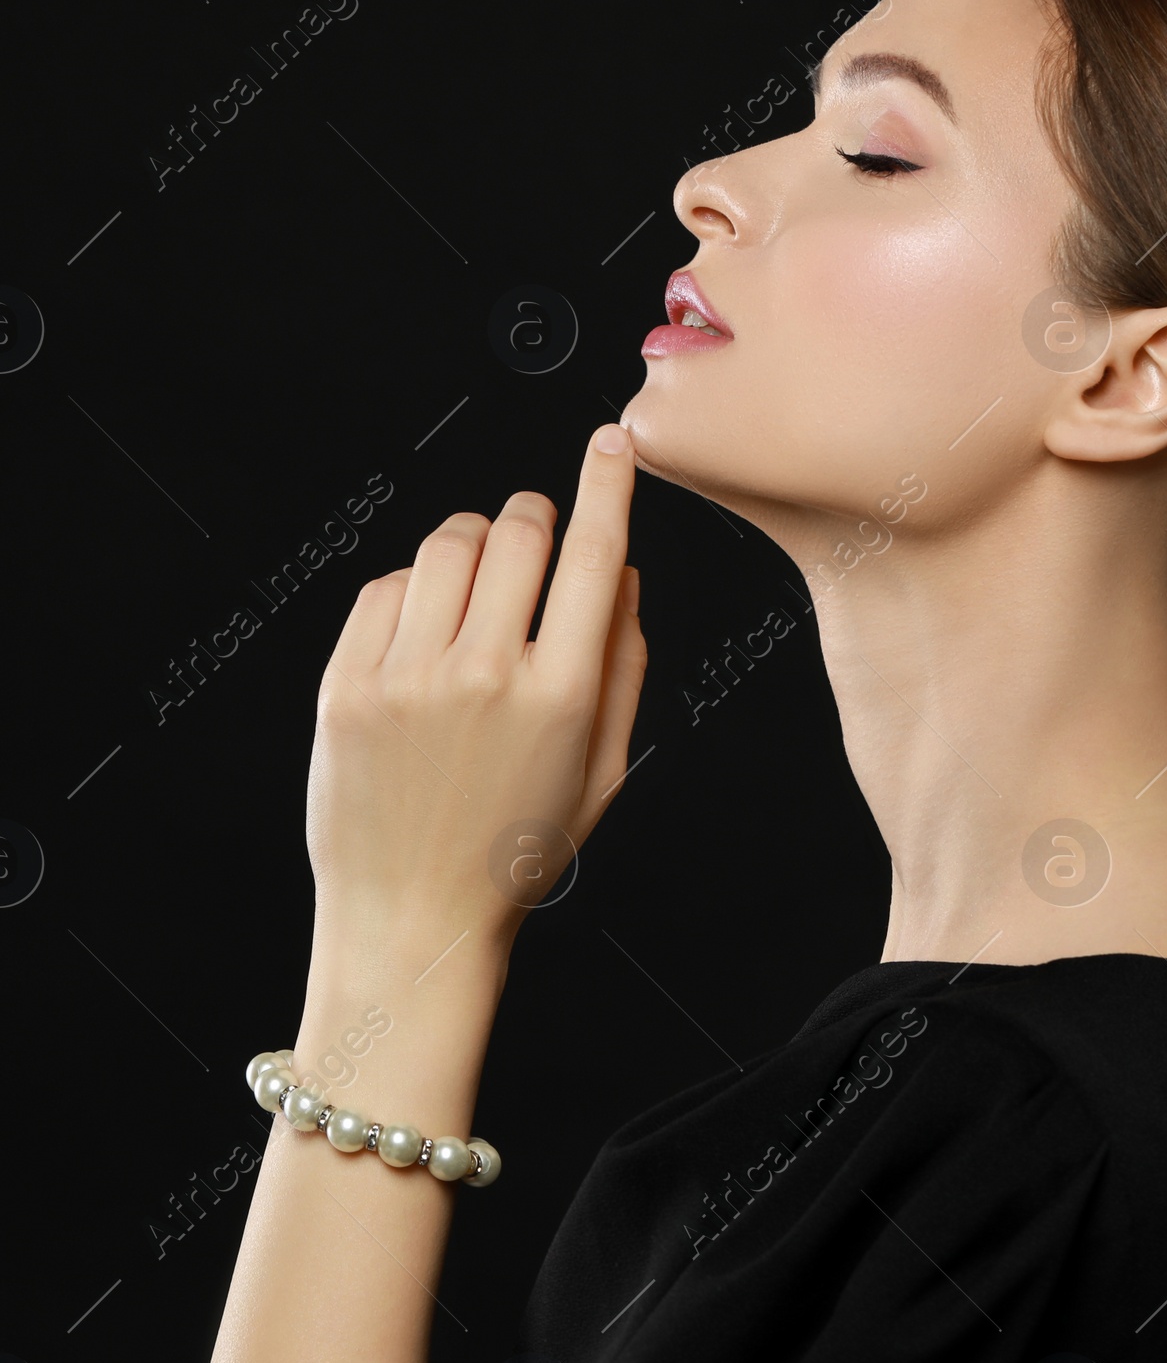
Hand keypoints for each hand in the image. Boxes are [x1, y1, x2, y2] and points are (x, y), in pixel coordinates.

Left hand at [304, 423, 645, 964]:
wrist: (413, 918)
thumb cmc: (515, 850)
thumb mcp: (602, 769)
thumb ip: (624, 665)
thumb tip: (622, 572)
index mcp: (560, 696)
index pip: (593, 556)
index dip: (608, 486)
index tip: (615, 444)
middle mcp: (483, 675)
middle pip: (518, 529)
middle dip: (535, 518)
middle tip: (535, 543)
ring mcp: (407, 677)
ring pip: (449, 545)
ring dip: (475, 546)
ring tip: (476, 595)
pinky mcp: (347, 684)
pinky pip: (387, 586)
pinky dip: (415, 590)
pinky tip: (425, 636)